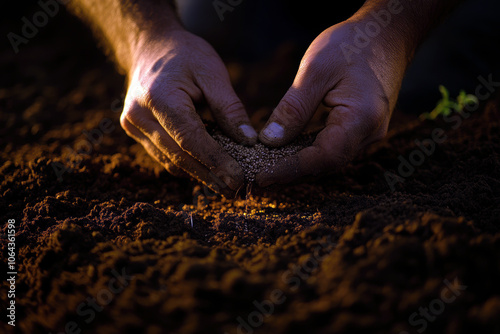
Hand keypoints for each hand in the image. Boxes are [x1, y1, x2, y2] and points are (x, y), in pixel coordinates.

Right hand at [120, 29, 256, 195]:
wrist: (149, 47)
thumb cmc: (184, 55)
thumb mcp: (212, 71)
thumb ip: (229, 107)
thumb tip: (249, 141)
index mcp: (159, 97)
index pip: (190, 139)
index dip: (215, 161)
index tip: (238, 178)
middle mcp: (139, 116)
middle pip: (178, 157)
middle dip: (209, 176)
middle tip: (235, 189)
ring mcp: (133, 126)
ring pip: (170, 162)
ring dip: (199, 175)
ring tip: (226, 184)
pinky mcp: (135, 132)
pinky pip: (164, 156)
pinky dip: (187, 164)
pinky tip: (208, 169)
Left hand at [256, 19, 407, 186]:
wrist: (386, 33)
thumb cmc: (353, 45)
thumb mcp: (316, 70)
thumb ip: (294, 108)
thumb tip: (270, 141)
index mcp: (361, 119)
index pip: (322, 158)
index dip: (290, 170)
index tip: (262, 177)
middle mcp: (369, 134)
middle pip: (326, 165)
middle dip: (291, 173)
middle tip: (257, 177)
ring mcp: (367, 133)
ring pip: (329, 159)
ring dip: (298, 165)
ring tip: (266, 167)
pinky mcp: (361, 129)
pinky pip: (332, 148)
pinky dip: (308, 152)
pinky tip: (286, 151)